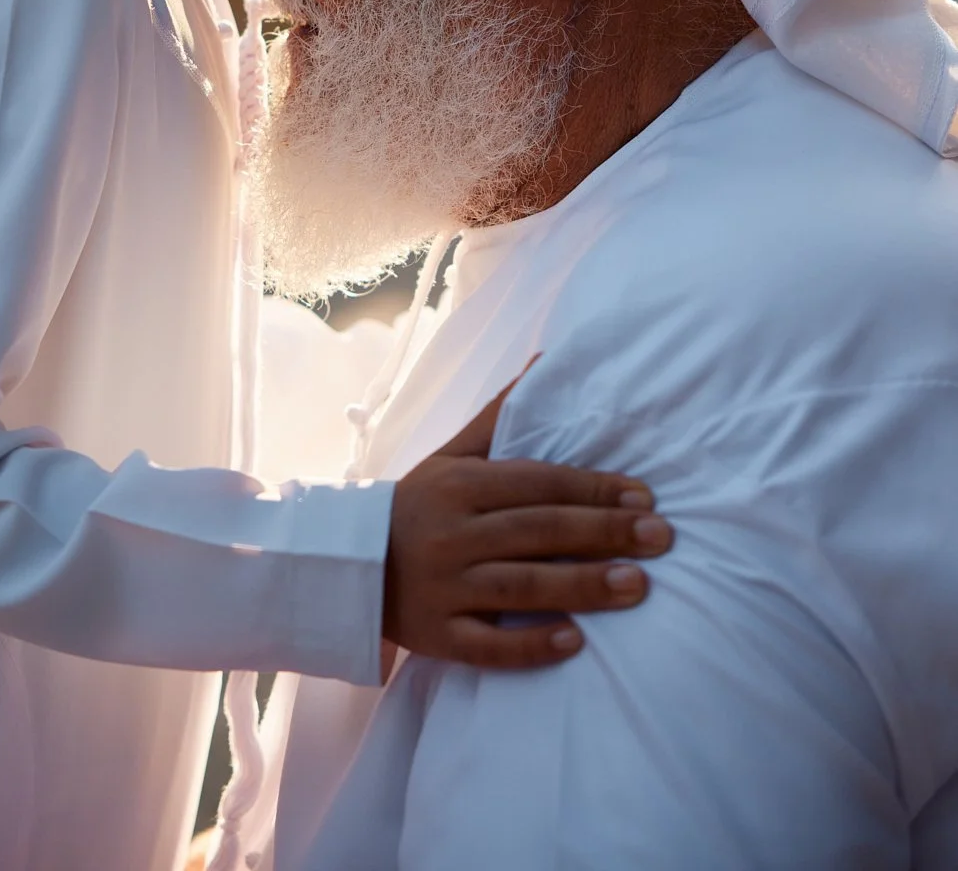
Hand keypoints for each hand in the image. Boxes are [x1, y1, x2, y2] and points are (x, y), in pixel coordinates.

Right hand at [383, 379, 670, 672]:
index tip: (645, 497)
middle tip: (661, 537)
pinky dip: (532, 645)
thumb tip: (544, 362)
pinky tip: (575, 642)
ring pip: (522, 586)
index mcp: (461, 486)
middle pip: (539, 531)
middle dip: (604, 532)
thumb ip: (499, 416)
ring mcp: (446, 588)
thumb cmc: (417, 505)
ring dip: (584, 585)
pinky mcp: (438, 636)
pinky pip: (489, 646)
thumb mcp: (450, 456)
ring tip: (639, 585)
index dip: (593, 489)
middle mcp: (455, 533)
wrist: (347, 564)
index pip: (538, 484)